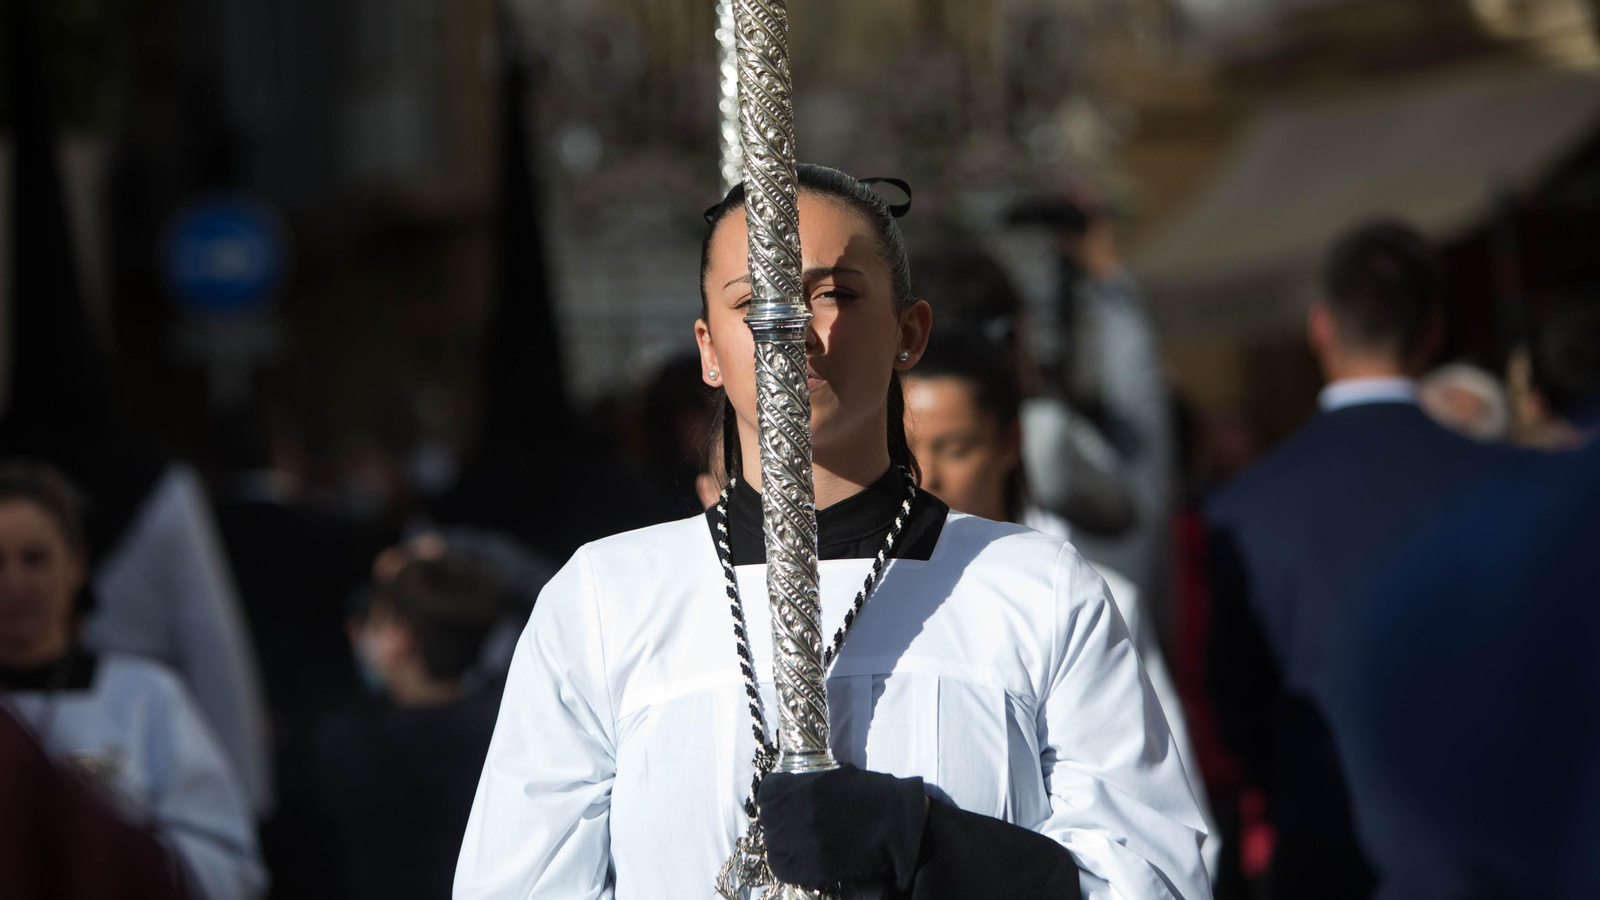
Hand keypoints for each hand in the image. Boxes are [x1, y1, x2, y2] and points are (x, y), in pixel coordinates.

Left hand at [758, 763, 927, 889]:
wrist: (895, 821)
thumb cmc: (868, 794)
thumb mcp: (833, 776)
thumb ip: (805, 784)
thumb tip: (786, 793)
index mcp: (802, 786)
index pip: (766, 795)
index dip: (772, 800)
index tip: (780, 804)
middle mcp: (797, 813)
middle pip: (768, 822)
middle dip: (776, 823)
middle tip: (791, 826)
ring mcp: (805, 841)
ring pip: (773, 847)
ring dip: (781, 845)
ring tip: (796, 843)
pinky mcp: (815, 866)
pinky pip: (784, 869)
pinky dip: (788, 865)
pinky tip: (800, 859)